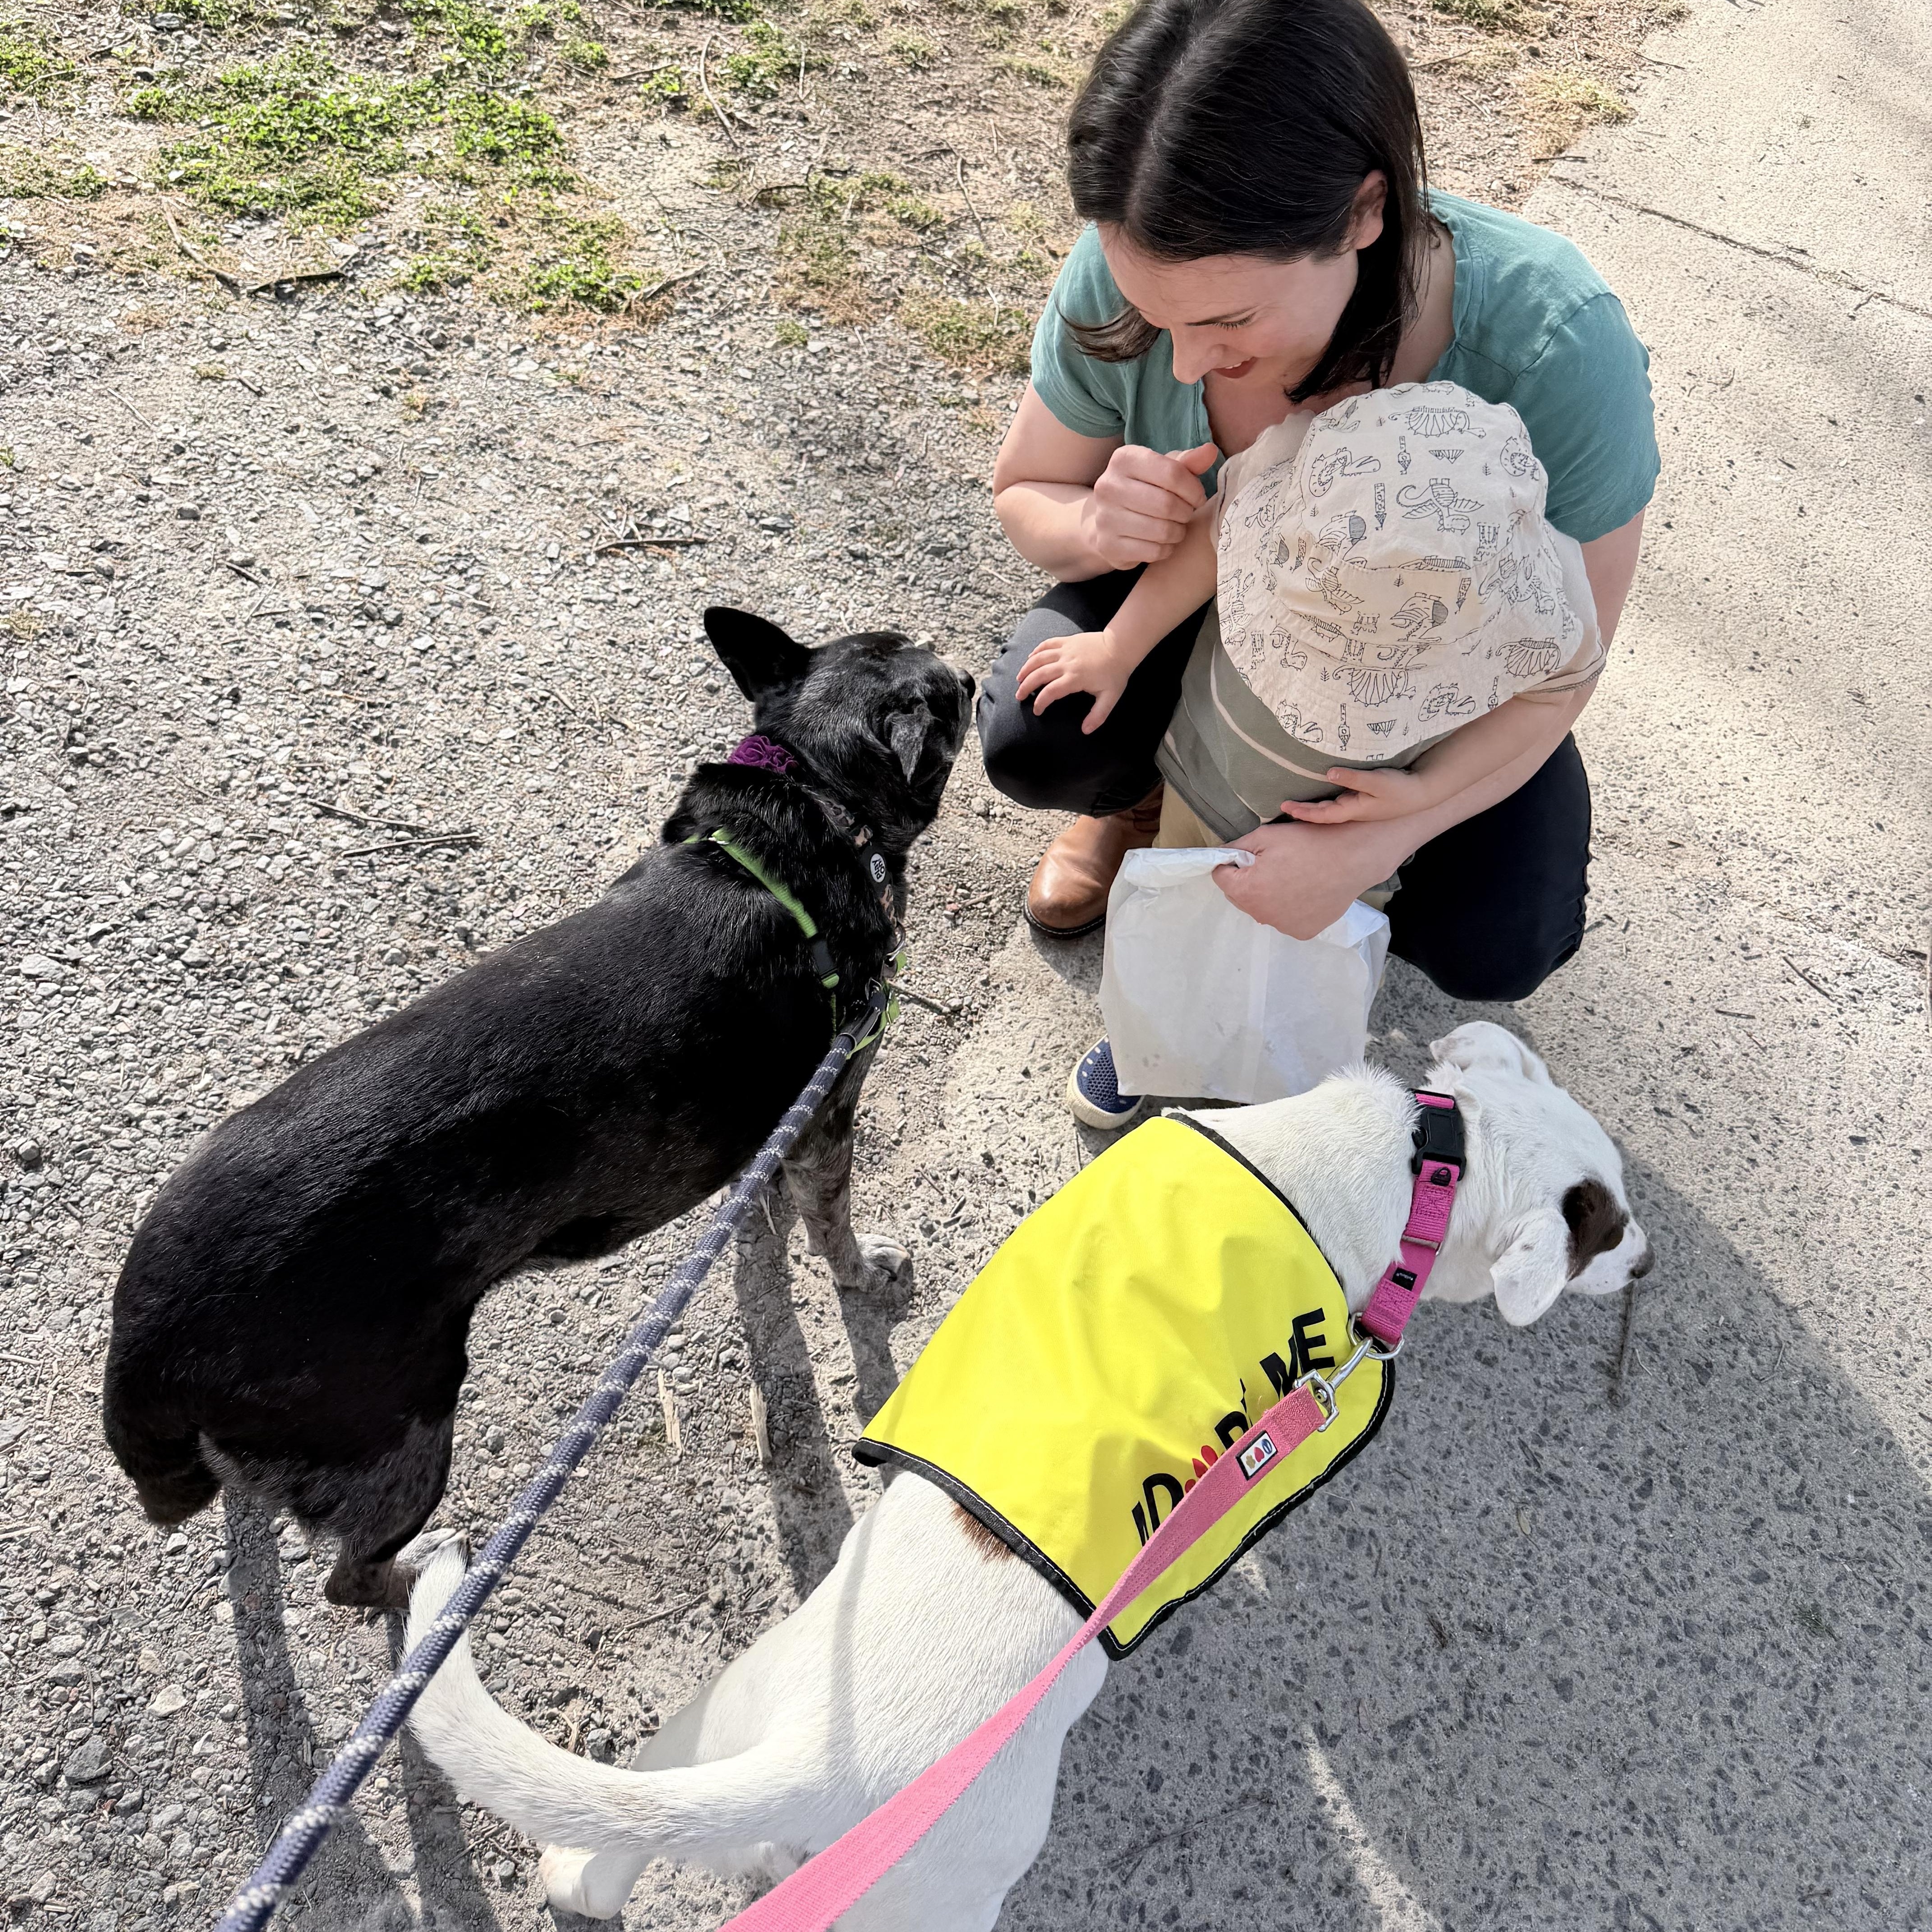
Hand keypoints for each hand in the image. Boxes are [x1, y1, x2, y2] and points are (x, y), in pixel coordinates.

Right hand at [1015, 630, 1136, 732]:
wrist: (1120, 647)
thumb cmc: (1115, 673)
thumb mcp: (1110, 698)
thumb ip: (1097, 715)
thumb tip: (1085, 731)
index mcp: (1075, 678)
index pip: (1050, 692)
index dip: (1040, 703)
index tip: (1036, 711)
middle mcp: (1067, 663)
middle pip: (1039, 675)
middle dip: (1026, 686)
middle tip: (1019, 696)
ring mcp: (1065, 650)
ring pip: (1039, 658)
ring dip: (1026, 669)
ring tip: (1019, 679)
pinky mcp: (1067, 640)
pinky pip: (1046, 644)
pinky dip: (1036, 651)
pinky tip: (1030, 659)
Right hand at [1077, 440, 1218, 569]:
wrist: (1106, 519)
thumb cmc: (1144, 488)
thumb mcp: (1163, 470)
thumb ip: (1188, 461)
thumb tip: (1210, 451)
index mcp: (1124, 459)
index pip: (1172, 473)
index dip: (1193, 489)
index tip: (1197, 497)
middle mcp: (1108, 486)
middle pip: (1167, 504)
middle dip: (1186, 512)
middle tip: (1186, 514)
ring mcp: (1105, 518)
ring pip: (1161, 531)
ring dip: (1178, 532)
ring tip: (1176, 527)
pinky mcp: (1108, 546)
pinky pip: (1153, 552)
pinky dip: (1166, 549)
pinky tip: (1163, 542)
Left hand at [1213, 820, 1393, 939]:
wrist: (1352, 858)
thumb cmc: (1308, 843)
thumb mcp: (1265, 836)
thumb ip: (1236, 847)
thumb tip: (1220, 856)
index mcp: (1247, 892)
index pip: (1221, 878)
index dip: (1232, 862)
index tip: (1248, 855)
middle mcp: (1261, 916)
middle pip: (1240, 897)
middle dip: (1248, 881)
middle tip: (1272, 863)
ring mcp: (1283, 926)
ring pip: (1263, 910)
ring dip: (1268, 896)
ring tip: (1291, 876)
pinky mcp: (1302, 932)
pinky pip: (1285, 919)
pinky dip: (1289, 907)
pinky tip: (1304, 891)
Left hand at [1278, 765, 1432, 824]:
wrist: (1421, 792)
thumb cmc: (1399, 788)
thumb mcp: (1376, 781)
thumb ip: (1352, 778)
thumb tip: (1328, 772)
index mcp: (1353, 809)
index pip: (1323, 814)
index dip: (1304, 812)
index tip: (1286, 807)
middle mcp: (1353, 809)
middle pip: (1323, 811)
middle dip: (1303, 810)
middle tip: (1283, 805)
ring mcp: (1358, 803)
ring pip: (1330, 805)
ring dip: (1313, 805)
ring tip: (1295, 801)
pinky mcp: (1363, 796)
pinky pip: (1339, 798)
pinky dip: (1326, 798)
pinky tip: (1320, 790)